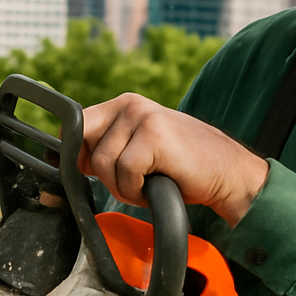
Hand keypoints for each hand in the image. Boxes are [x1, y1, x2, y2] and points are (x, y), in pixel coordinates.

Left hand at [77, 93, 268, 225]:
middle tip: (129, 181)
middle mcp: (131, 104)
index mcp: (124, 104)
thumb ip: (107, 147)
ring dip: (123, 186)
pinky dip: (137, 190)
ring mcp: (143, 117)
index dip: (73, 153)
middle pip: (84, 145)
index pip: (77, 124)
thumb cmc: (182, 167)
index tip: (81, 172)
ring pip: (103, 164)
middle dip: (100, 172)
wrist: (227, 173)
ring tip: (149, 182)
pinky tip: (157, 185)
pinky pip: (125, 173)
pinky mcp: (154, 136)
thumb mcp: (139, 149)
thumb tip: (67, 161)